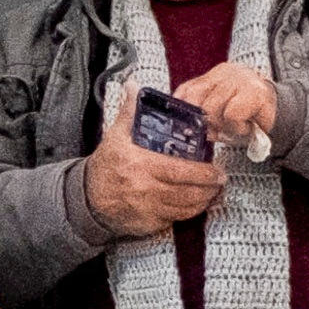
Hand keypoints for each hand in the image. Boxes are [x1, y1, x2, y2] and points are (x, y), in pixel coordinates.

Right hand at [82, 97, 224, 234]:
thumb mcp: (115, 136)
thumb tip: (133, 85)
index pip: (179, 171)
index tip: (217, 170)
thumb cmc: (106, 165)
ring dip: (203, 201)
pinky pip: (174, 219)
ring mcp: (146, 209)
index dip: (203, 173)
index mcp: (139, 164)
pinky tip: (194, 204)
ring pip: (184, 208)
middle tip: (220, 181)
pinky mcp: (147, 224)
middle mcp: (144, 189)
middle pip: (187, 192)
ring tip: (212, 192)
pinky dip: (188, 212)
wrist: (87, 198)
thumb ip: (128, 112)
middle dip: (209, 188)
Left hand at [174, 62, 281, 156]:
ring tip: (235, 128)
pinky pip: (231, 114)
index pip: (188, 89)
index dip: (184, 109)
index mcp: (216, 75)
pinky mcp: (255, 93)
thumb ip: (202, 112)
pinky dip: (236, 127)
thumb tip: (185, 125)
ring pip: (212, 108)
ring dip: (222, 127)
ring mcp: (242, 80)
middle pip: (197, 101)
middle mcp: (227, 73)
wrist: (286, 116)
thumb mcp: (220, 112)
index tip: (188, 124)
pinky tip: (246, 126)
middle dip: (205, 123)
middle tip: (218, 132)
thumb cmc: (249, 116)